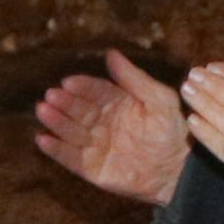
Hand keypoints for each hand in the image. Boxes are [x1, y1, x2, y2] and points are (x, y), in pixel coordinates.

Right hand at [36, 49, 186, 205]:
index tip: (69, 81)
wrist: (180, 170)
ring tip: (43, 111)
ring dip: (56, 122)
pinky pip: (71, 159)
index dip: (83, 86)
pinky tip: (42, 140)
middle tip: (52, 95)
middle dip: (65, 103)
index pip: (95, 91)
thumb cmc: (173, 131)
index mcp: (117, 102)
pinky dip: (56, 150)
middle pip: (79, 110)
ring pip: (71, 132)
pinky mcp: (92, 169)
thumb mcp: (159, 99)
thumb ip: (135, 78)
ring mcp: (96, 146)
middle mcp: (102, 122)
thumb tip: (111, 53)